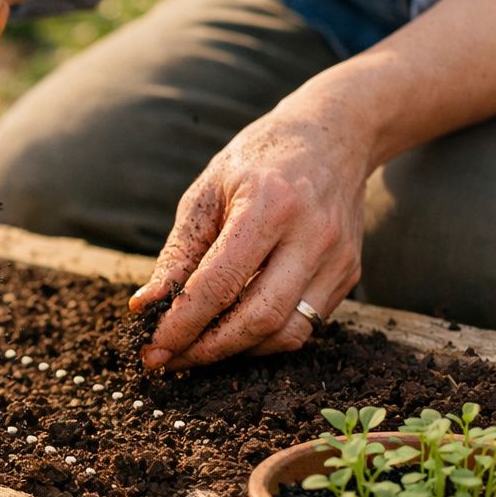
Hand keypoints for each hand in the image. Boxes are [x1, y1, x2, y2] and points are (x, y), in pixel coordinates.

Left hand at [127, 101, 372, 369]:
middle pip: (258, 319)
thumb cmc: (257, 162)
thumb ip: (178, 254)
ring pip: (288, 334)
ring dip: (237, 352)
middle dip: (208, 350)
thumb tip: (145, 307)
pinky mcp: (349, 274)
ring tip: (198, 349)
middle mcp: (312, 235)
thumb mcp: (206, 193)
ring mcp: (337, 258)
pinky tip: (235, 329)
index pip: (219, 284)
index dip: (183, 325)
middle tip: (170, 360)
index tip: (153, 348)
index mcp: (269, 205)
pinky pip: (305, 324)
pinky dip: (264, 337)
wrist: (333, 135)